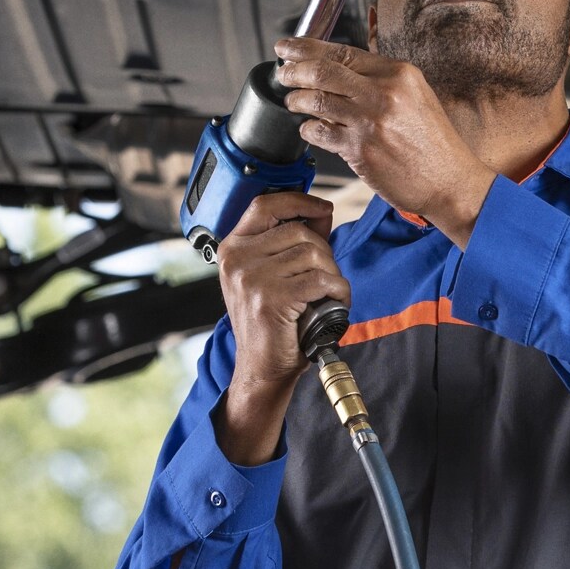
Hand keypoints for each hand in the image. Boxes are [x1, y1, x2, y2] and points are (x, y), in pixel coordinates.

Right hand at [214, 191, 351, 463]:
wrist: (263, 368)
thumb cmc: (272, 323)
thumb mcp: (272, 274)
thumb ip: (292, 241)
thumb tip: (321, 210)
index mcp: (232, 248)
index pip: (265, 204)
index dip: (298, 200)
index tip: (321, 207)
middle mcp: (236, 259)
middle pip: (298, 231)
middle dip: (324, 252)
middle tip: (325, 278)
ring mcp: (250, 278)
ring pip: (312, 253)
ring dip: (332, 274)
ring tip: (327, 293)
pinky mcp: (270, 298)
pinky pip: (320, 279)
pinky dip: (337, 291)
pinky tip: (333, 304)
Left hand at [275, 37, 495, 245]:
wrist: (451, 181)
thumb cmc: (433, 142)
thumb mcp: (416, 95)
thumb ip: (380, 79)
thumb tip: (337, 67)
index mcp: (398, 73)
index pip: (341, 51)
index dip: (306, 48)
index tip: (288, 47)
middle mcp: (383, 93)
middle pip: (322, 71)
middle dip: (293, 70)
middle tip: (283, 74)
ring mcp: (370, 122)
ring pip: (315, 100)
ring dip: (296, 100)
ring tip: (293, 102)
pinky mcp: (360, 151)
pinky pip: (320, 133)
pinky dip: (308, 129)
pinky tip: (311, 129)